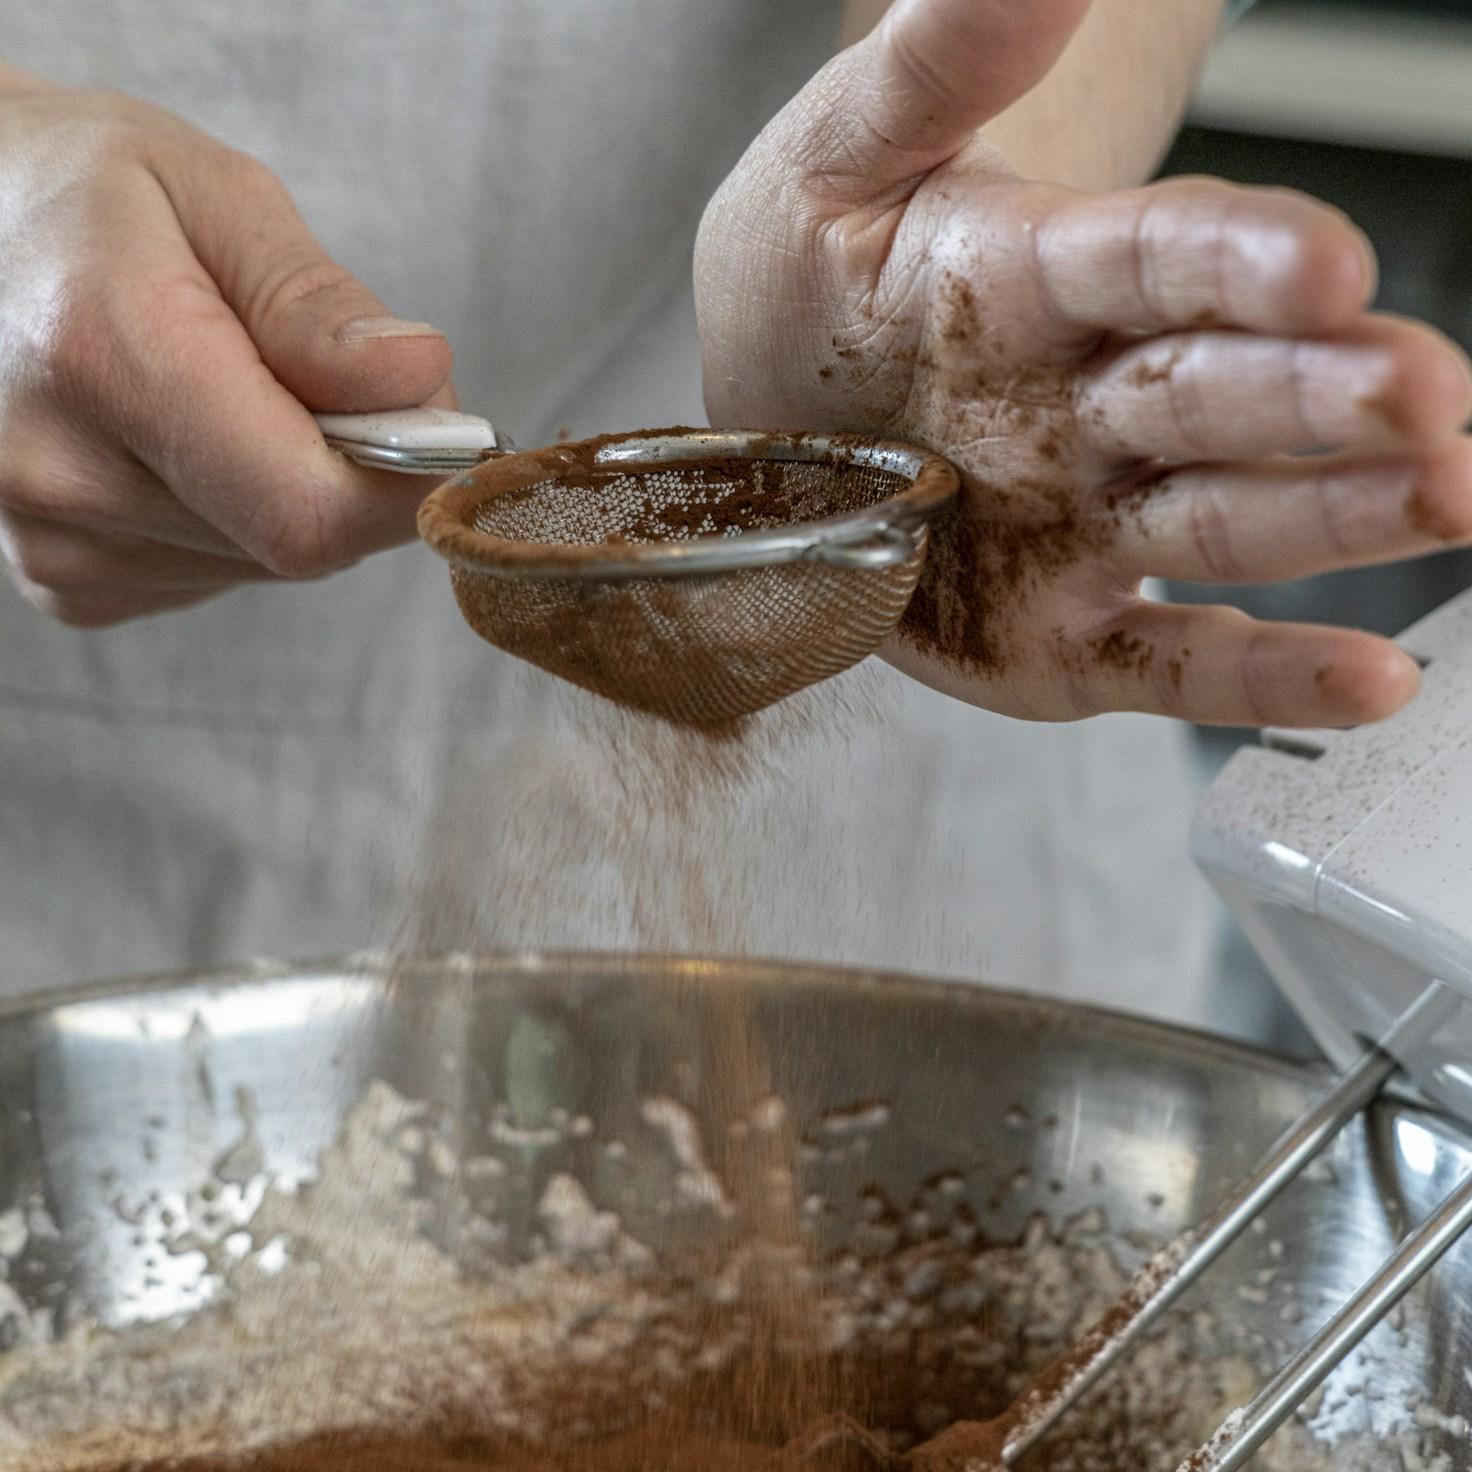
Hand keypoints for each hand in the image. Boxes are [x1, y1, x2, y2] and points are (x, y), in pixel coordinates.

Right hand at [0, 77, 451, 625]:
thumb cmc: (87, 196)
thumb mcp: (215, 195)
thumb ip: (318, 302)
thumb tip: (417, 382)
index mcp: (106, 357)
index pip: (310, 512)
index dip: (402, 484)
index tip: (430, 424)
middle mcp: (61, 474)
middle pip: (300, 540)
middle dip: (348, 470)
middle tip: (309, 376)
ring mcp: (54, 542)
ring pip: (265, 560)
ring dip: (286, 489)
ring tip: (218, 393)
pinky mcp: (65, 580)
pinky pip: (214, 572)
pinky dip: (232, 516)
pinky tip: (178, 442)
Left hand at [696, 0, 1471, 726]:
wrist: (787, 402)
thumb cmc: (823, 275)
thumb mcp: (842, 159)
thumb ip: (936, 64)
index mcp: (1040, 277)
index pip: (1152, 257)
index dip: (1233, 259)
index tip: (1327, 263)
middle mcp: (1089, 403)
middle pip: (1217, 392)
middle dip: (1321, 394)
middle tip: (1427, 396)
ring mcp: (1086, 521)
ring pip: (1225, 518)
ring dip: (1335, 516)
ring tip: (1445, 500)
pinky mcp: (1066, 632)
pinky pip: (1168, 656)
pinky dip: (1263, 673)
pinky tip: (1369, 679)